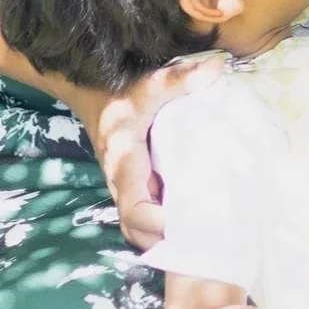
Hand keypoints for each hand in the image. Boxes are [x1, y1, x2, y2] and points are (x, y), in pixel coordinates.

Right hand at [66, 57, 221, 249]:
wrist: (90, 93)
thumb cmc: (121, 90)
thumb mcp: (150, 83)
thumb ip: (181, 78)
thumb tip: (218, 68)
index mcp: (124, 163)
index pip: (134, 209)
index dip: (159, 223)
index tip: (190, 221)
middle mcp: (121, 183)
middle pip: (134, 229)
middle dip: (164, 241)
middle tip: (205, 238)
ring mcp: (125, 187)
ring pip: (136, 227)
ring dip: (162, 238)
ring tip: (202, 236)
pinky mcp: (132, 185)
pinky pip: (142, 215)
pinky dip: (161, 226)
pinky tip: (192, 220)